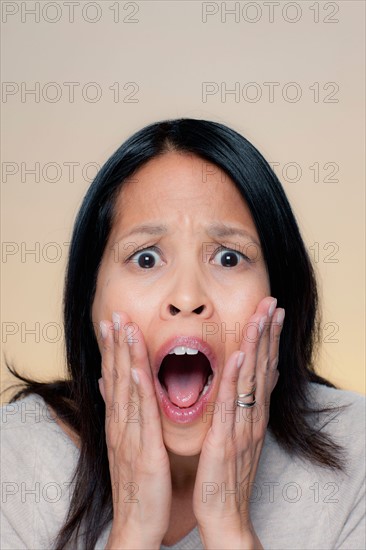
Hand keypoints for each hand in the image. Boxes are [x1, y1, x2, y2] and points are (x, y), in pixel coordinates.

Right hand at [98, 312, 170, 548]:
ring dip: (125, 356)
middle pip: (117, 377)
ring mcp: (129, 436)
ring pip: (127, 389)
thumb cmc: (138, 482)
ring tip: (124, 328)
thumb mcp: (126, 442)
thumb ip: (120, 411)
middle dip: (116, 343)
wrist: (137, 522)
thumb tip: (109, 383)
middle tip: (115, 314)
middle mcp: (120, 424)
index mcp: (120, 422)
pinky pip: (141, 415)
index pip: (114, 378)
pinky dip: (137, 390)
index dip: (113, 349)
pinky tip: (137, 369)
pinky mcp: (143, 450)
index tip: (113, 322)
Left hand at [193, 296, 284, 548]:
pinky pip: (232, 403)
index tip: (272, 312)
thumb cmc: (226, 474)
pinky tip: (240, 354)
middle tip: (272, 302)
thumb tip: (250, 384)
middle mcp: (252, 416)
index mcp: (252, 414)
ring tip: (261, 315)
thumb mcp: (239, 436)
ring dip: (257, 345)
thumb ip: (243, 409)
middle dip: (268, 333)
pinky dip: (237, 378)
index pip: (264, 369)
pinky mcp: (226, 439)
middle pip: (263, 367)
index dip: (269, 339)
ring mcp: (242, 426)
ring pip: (252, 378)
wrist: (225, 514)